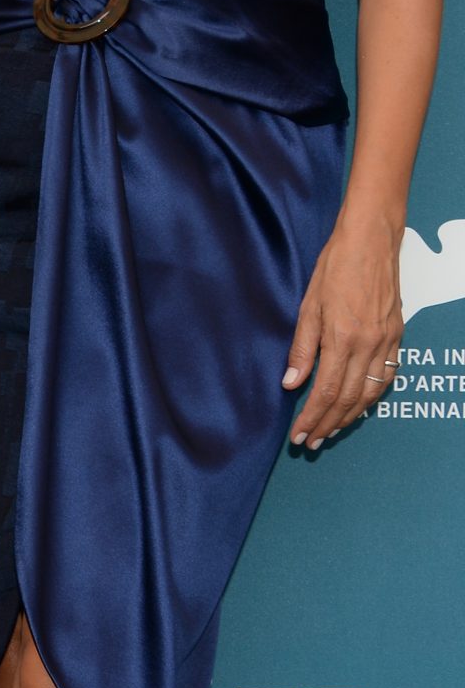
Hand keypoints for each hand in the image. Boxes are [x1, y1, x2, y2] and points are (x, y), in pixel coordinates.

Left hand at [284, 219, 404, 446]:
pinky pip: (386, 377)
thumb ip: (301, 348)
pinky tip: (359, 406)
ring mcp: (387, 343)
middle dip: (328, 424)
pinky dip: (371, 397)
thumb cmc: (334, 269)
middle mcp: (369, 346)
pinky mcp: (397, 337)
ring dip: (350, 417)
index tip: (299, 436)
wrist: (371, 244)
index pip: (327, 391)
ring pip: (370, 393)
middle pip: (349, 398)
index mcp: (343, 339)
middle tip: (311, 443)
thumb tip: (291, 384)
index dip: (312, 417)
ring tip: (330, 432)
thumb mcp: (308, 305)